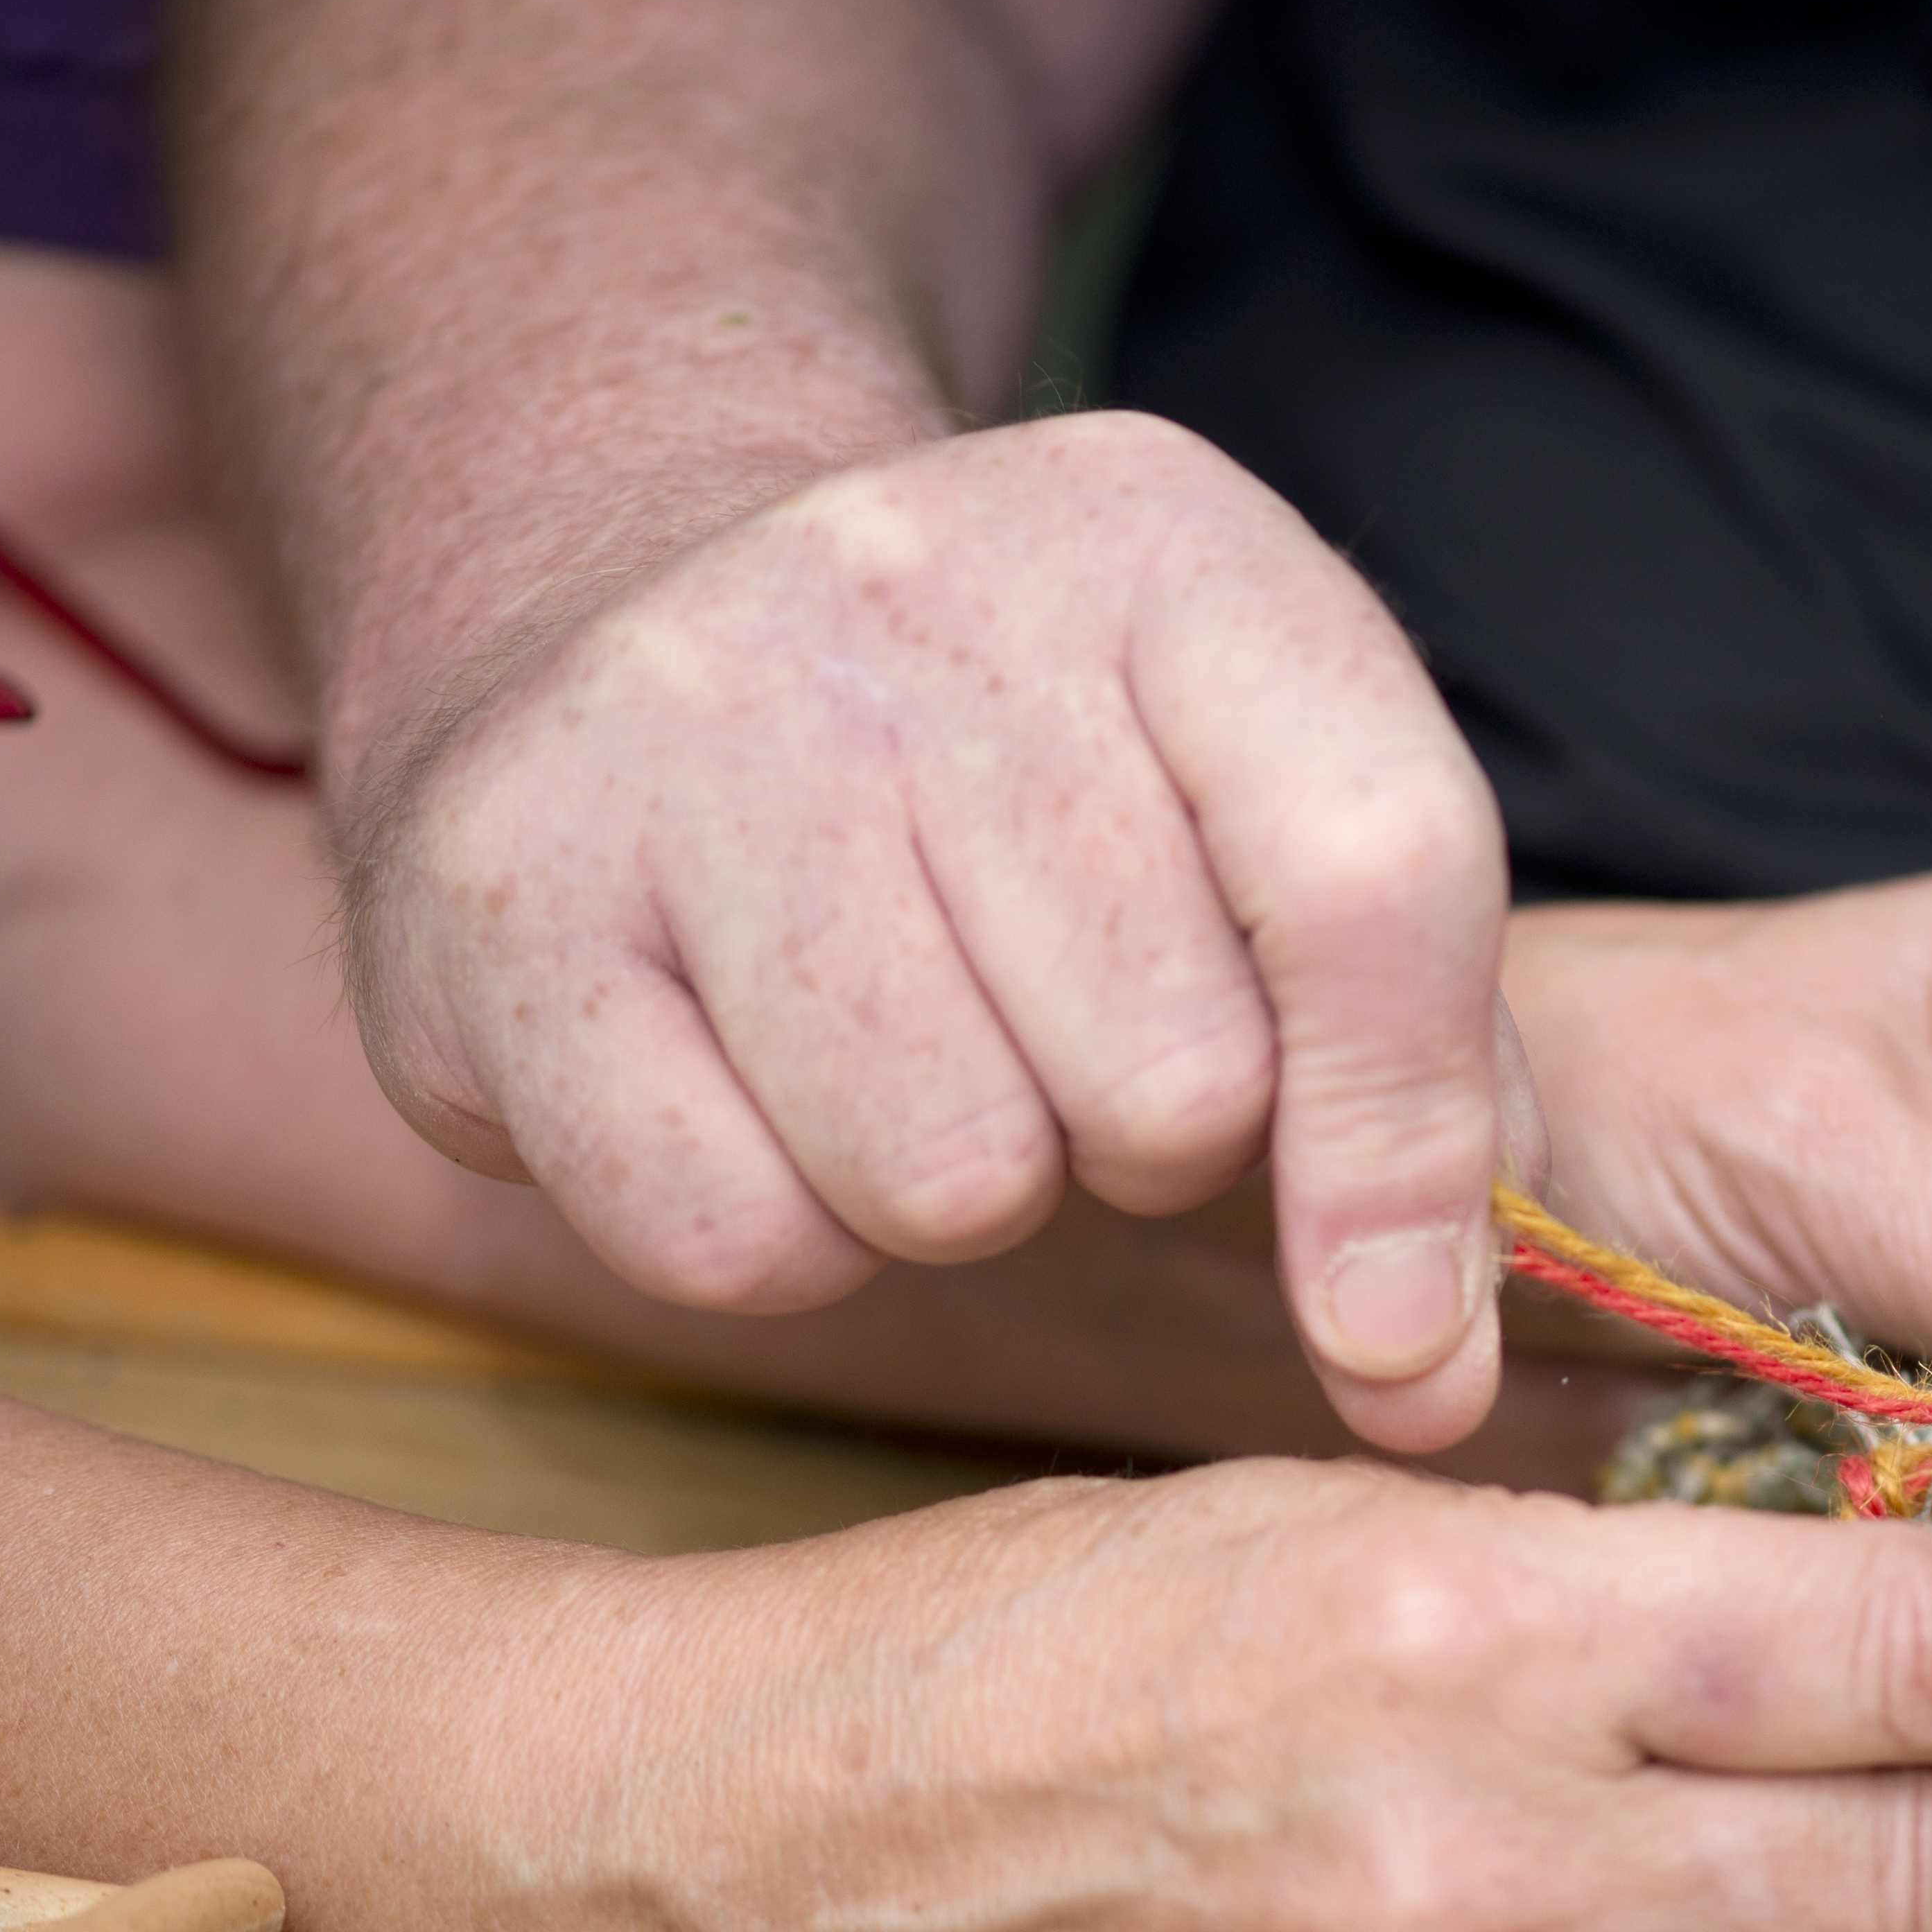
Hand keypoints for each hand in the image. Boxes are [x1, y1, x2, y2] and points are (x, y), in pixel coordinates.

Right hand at [337, 413, 1520, 1453]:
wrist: (622, 593)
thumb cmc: (1012, 769)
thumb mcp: (1256, 814)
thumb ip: (1416, 1069)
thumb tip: (1428, 1385)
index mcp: (1175, 546)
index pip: (1382, 879)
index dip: (1410, 1151)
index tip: (1398, 1331)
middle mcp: (924, 585)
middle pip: (1171, 1083)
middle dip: (1140, 1140)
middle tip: (1047, 1033)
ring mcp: (687, 717)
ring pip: (950, 1185)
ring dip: (956, 1192)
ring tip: (901, 1046)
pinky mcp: (504, 892)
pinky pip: (733, 1239)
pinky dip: (776, 1234)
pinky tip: (752, 1089)